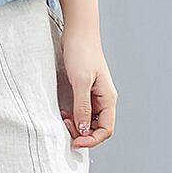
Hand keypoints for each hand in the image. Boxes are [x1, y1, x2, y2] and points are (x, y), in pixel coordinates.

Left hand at [59, 28, 117, 149]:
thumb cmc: (81, 51)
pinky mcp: (84, 88)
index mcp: (108, 98)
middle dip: (82, 132)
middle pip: (97, 127)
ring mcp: (94, 93)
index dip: (91, 139)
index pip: (105, 129)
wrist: (76, 30)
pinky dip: (73, 114)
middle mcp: (103, 98)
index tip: (75, 141)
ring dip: (77, 124)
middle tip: (66, 126)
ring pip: (88, 119)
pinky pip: (81, 108)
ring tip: (63, 117)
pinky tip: (63, 110)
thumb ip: (82, 106)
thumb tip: (84, 130)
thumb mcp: (80, 81)